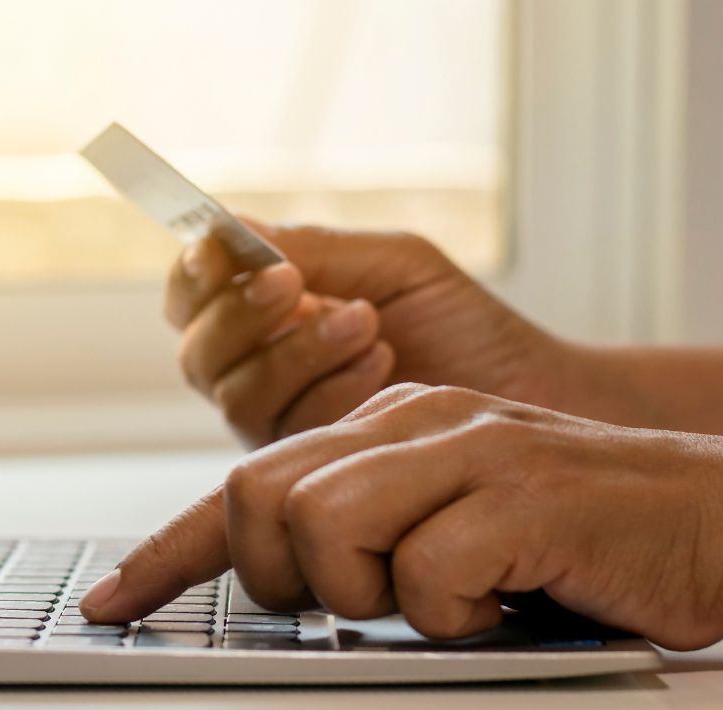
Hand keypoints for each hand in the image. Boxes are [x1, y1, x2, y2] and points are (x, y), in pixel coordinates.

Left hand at [81, 384, 722, 649]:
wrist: (718, 518)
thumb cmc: (572, 539)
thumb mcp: (446, 525)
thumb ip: (363, 532)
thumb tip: (273, 575)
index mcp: (383, 428)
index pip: (245, 485)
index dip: (168, 552)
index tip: (113, 601)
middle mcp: (412, 423)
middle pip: (260, 494)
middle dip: (284, 574)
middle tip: (361, 598)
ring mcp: (466, 448)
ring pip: (326, 524)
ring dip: (377, 592)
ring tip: (451, 596)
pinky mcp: (519, 492)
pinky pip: (427, 569)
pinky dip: (456, 612)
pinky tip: (506, 599)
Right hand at [165, 221, 563, 447]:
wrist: (529, 392)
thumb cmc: (464, 328)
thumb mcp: (393, 264)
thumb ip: (312, 248)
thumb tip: (231, 227)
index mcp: (270, 315)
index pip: (192, 296)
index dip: (194, 275)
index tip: (220, 250)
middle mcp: (262, 373)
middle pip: (198, 351)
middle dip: (241, 314)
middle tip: (295, 284)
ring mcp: (282, 426)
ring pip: (235, 394)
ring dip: (297, 351)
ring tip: (367, 324)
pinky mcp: (312, 470)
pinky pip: (284, 434)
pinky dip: (330, 390)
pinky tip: (384, 367)